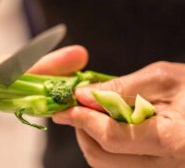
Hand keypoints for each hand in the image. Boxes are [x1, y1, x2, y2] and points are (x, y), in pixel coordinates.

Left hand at [53, 61, 184, 167]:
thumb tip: (83, 95)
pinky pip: (120, 166)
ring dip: (91, 140)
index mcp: (174, 142)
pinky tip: (109, 127)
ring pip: (107, 165)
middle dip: (82, 131)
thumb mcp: (163, 79)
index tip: (64, 107)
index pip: (110, 138)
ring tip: (92, 115)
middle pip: (102, 158)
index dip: (82, 120)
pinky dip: (106, 147)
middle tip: (76, 110)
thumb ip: (121, 88)